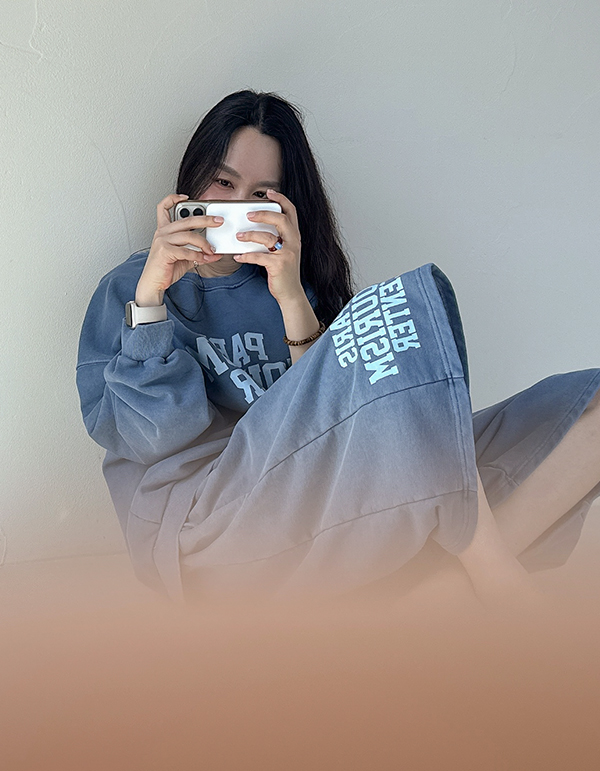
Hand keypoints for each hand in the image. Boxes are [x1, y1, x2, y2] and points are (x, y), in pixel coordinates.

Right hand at [135, 194, 224, 306]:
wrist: (153, 284)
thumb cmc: (166, 269)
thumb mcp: (185, 258)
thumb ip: (198, 253)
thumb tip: (215, 253)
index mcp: (164, 230)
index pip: (163, 207)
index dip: (173, 199)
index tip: (186, 197)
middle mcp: (162, 233)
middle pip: (186, 219)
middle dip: (205, 219)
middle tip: (218, 222)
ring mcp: (162, 241)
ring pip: (189, 235)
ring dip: (204, 243)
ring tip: (212, 250)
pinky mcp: (164, 251)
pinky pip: (186, 251)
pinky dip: (198, 255)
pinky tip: (204, 259)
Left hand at [231, 189, 303, 305]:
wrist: (290, 293)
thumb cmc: (283, 272)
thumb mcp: (282, 251)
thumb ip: (274, 238)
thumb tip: (253, 227)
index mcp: (294, 236)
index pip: (291, 211)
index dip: (281, 199)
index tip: (269, 192)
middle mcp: (293, 242)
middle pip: (280, 219)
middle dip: (263, 214)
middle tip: (248, 215)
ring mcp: (287, 254)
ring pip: (267, 237)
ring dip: (250, 235)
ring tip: (238, 237)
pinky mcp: (278, 265)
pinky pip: (259, 257)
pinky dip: (246, 256)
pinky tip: (238, 256)